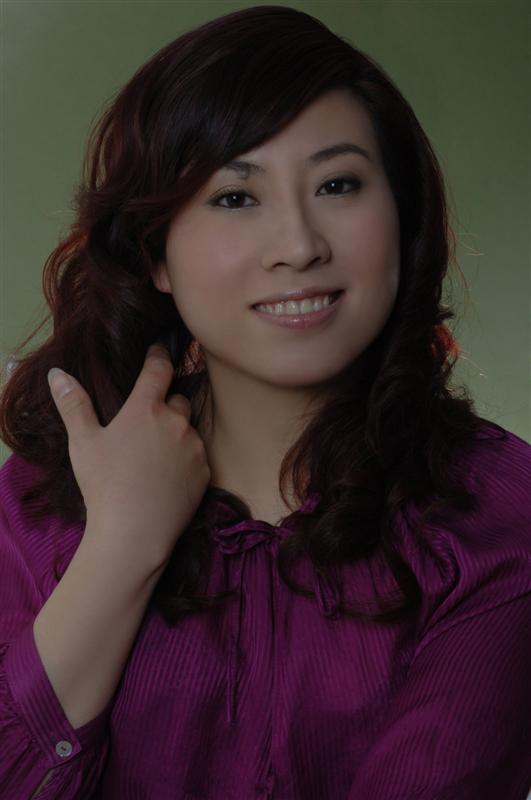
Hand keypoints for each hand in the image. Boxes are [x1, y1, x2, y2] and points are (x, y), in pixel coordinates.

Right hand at [48, 342, 211, 569]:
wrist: (134, 533)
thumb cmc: (104, 485)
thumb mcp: (82, 443)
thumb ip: (73, 405)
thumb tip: (58, 375)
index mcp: (146, 408)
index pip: (159, 369)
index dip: (159, 356)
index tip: (160, 350)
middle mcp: (176, 422)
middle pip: (179, 399)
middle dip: (167, 404)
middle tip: (149, 422)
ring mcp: (194, 447)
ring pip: (189, 430)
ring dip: (177, 434)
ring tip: (156, 456)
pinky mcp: (205, 473)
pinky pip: (198, 457)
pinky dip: (186, 460)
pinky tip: (168, 477)